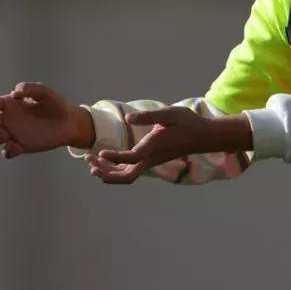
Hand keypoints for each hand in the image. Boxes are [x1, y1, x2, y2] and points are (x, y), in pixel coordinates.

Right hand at [0, 82, 92, 158]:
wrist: (68, 122)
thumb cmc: (54, 104)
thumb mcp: (43, 92)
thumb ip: (29, 88)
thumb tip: (14, 93)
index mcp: (10, 104)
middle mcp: (8, 119)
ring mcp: (13, 134)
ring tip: (4, 133)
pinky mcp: (21, 146)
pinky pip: (7, 152)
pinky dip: (8, 149)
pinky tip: (17, 145)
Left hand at [87, 106, 251, 184]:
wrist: (202, 136)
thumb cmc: (187, 122)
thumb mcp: (169, 114)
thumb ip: (148, 116)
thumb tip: (128, 118)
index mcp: (153, 148)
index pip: (129, 158)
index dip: (113, 158)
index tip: (99, 153)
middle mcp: (150, 159)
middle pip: (125, 175)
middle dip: (105, 172)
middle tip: (88, 162)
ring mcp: (151, 162)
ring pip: (126, 175)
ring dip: (109, 172)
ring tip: (92, 163)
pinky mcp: (151, 160)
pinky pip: (131, 170)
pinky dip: (117, 168)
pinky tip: (108, 160)